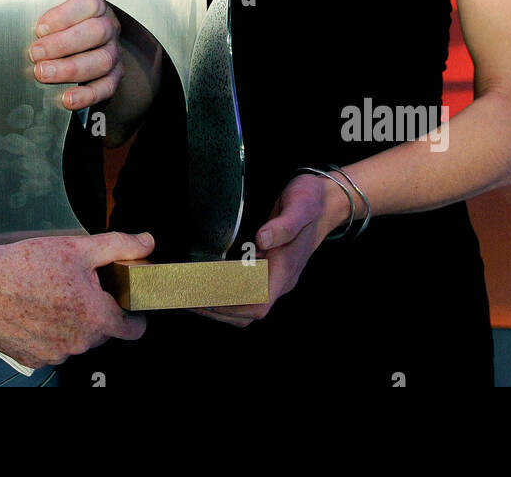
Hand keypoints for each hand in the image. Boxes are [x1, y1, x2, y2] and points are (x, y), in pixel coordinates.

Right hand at [0, 232, 154, 367]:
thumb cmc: (29, 264)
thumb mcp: (80, 247)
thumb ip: (120, 245)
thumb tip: (147, 242)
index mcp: (96, 319)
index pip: (133, 330)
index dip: (134, 315)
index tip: (127, 304)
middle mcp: (79, 343)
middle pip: (102, 331)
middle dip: (96, 311)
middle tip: (78, 286)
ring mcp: (55, 354)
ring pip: (75, 340)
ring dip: (71, 322)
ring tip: (52, 295)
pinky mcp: (32, 359)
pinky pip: (51, 348)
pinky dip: (48, 332)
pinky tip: (35, 310)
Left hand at [30, 0, 122, 110]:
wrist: (88, 50)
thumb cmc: (65, 30)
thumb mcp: (55, 18)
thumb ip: (43, 22)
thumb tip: (14, 29)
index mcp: (95, 8)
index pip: (88, 4)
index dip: (63, 16)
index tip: (40, 29)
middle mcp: (109, 28)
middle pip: (96, 32)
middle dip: (62, 44)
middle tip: (36, 54)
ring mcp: (114, 53)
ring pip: (102, 60)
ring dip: (70, 69)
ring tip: (43, 74)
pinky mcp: (114, 76)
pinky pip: (107, 87)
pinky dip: (87, 95)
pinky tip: (68, 99)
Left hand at [190, 173, 335, 327]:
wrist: (326, 201)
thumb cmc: (311, 200)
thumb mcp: (301, 204)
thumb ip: (284, 224)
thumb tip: (262, 239)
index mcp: (286, 267)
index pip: (258, 300)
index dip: (229, 302)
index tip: (202, 293)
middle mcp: (281, 279)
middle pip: (248, 311)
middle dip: (215, 308)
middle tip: (184, 295)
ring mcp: (276, 278)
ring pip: (246, 309)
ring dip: (218, 308)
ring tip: (189, 296)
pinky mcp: (269, 272)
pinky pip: (245, 297)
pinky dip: (224, 299)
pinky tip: (205, 287)